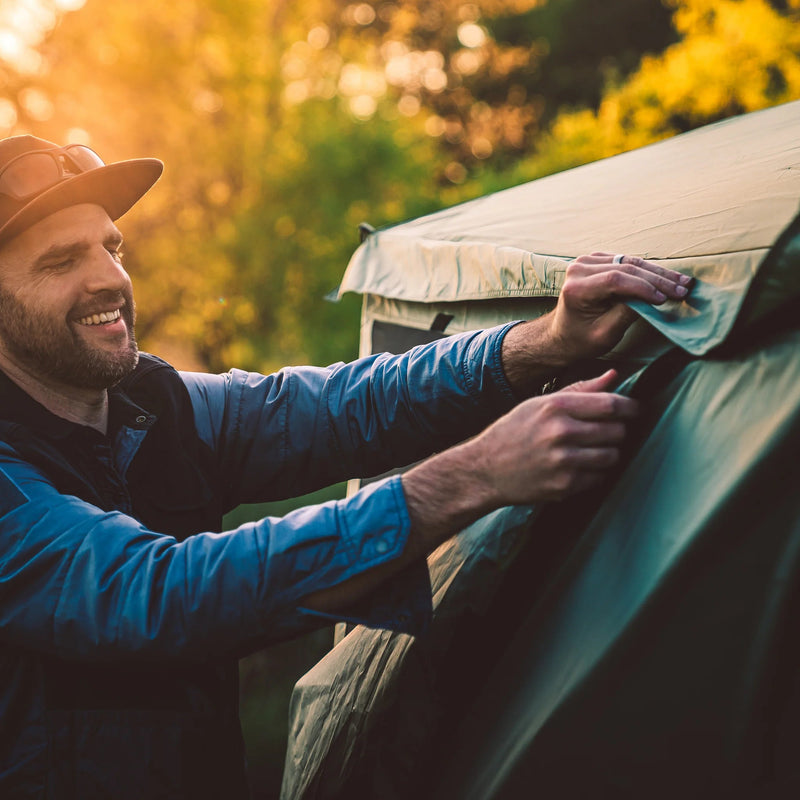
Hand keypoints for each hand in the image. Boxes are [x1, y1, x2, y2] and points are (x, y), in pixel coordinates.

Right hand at [467, 369, 637, 504]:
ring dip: (608, 453)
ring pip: (612, 456)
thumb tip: (614, 375)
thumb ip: (580, 390)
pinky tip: (576, 467)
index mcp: (556, 407)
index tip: (636, 410)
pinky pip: (599, 478)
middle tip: (606, 433)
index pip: (610, 405)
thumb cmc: (513, 432)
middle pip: (616, 431)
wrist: (485, 469)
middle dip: (617, 432)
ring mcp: (564, 461)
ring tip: (590, 451)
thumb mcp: (540, 404)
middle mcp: (561, 433)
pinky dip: (594, 473)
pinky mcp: (564, 485)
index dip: (630, 408)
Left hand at [549, 252, 691, 360]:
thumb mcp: (604, 334)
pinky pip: (627, 262)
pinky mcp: (597, 260)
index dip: (644, 288)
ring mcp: (587, 261)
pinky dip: (648, 271)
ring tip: (683, 282)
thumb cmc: (581, 340)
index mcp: (576, 288)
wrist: (563, 335)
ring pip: (630, 262)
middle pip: (626, 268)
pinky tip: (668, 277)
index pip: (616, 280)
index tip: (666, 299)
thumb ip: (626, 314)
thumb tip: (653, 299)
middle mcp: (579, 268)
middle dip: (658, 280)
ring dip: (658, 273)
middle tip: (684, 289)